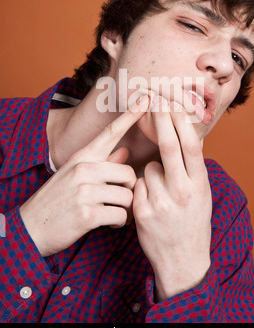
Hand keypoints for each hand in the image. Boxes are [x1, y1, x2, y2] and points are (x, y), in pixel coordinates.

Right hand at [19, 94, 149, 256]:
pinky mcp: (87, 214)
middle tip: (119, 201)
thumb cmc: (57, 200)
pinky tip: (108, 223)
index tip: (147, 100)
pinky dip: (119, 223)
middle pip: (129, 173)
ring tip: (112, 213)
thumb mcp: (75, 174)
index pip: (111, 132)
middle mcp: (83, 169)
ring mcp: (84, 190)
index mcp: (82, 157)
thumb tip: (125, 151)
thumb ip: (103, 162)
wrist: (31, 227)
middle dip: (129, 190)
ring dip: (125, 209)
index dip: (131, 116)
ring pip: (128, 196)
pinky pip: (120, 215)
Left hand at [133, 96, 211, 300]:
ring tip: (163, 193)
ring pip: (150, 168)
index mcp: (200, 185)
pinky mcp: (142, 212)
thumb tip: (188, 137)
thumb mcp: (203, 195)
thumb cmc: (194, 223)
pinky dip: (143, 187)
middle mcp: (182, 192)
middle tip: (155, 100)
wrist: (183, 261)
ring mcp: (161, 202)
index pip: (190, 146)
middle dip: (161, 120)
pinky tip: (152, 203)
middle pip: (169, 147)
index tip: (172, 103)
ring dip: (153, 172)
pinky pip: (138, 185)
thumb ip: (194, 169)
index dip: (180, 122)